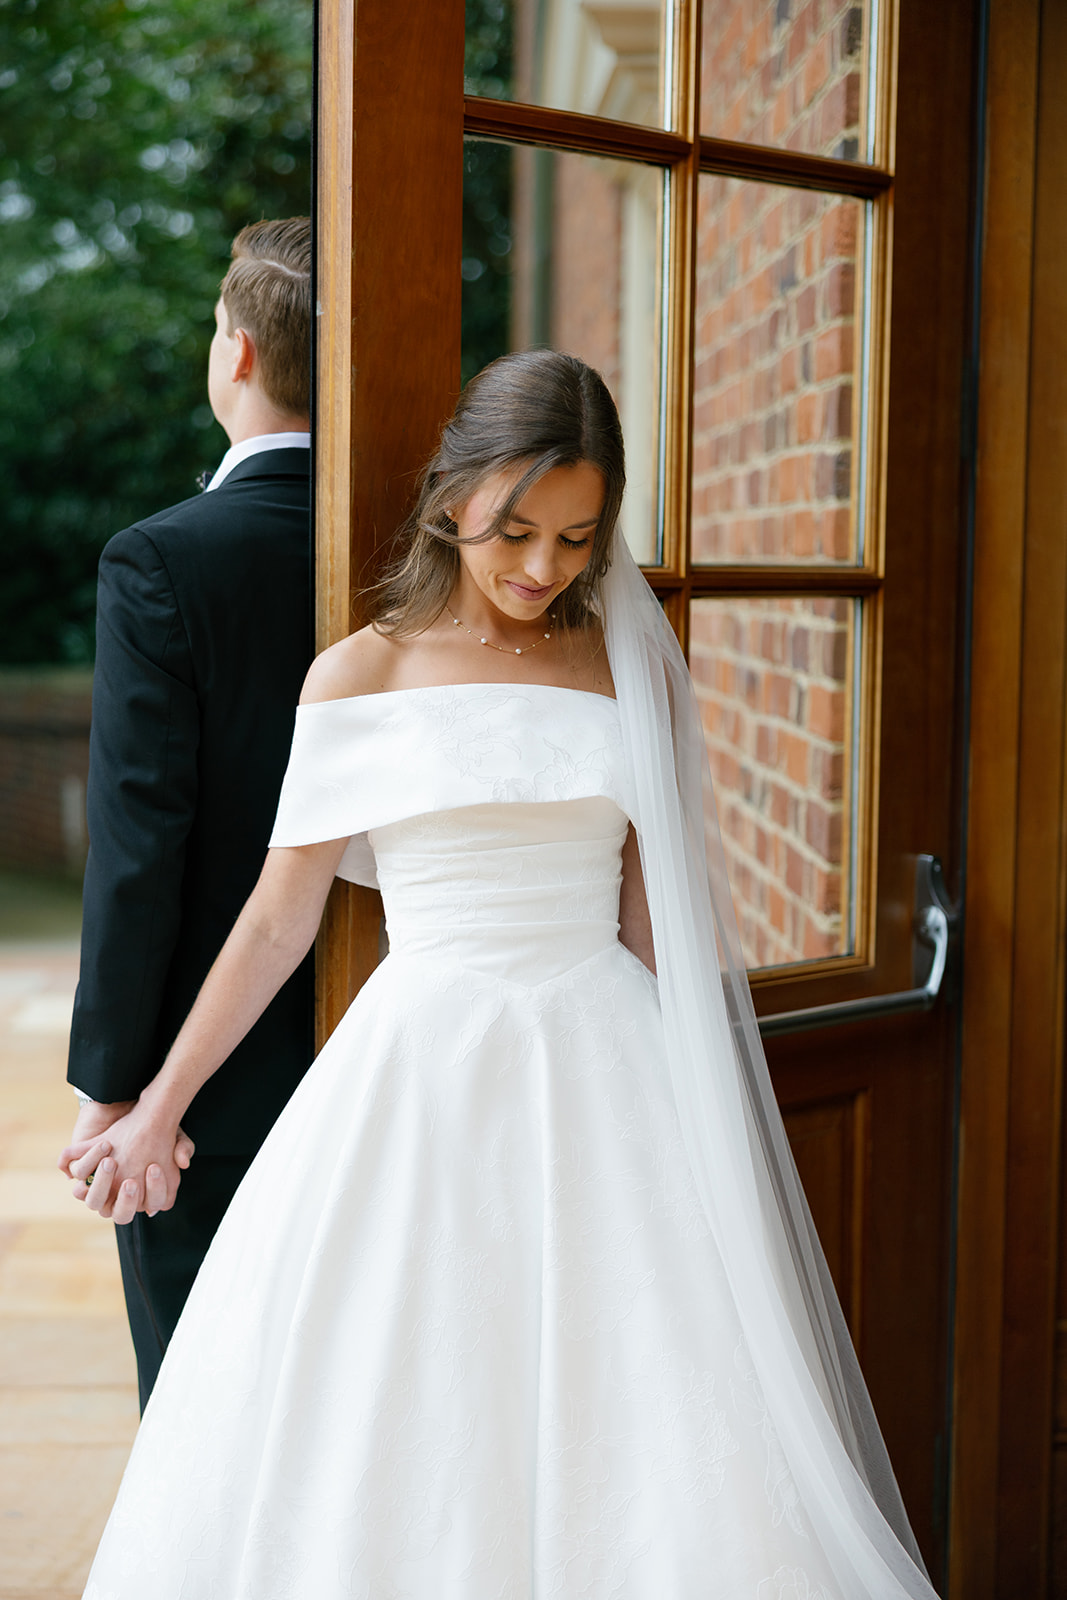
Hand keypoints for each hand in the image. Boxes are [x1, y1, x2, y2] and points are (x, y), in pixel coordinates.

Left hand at [62, 1102, 193, 1222]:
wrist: (127, 1107)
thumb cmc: (150, 1130)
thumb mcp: (174, 1136)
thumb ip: (183, 1147)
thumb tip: (184, 1163)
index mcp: (137, 1194)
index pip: (141, 1208)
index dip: (149, 1198)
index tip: (154, 1172)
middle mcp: (114, 1194)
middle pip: (117, 1213)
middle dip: (124, 1200)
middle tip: (131, 1182)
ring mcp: (93, 1183)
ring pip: (92, 1199)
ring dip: (100, 1184)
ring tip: (110, 1161)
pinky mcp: (77, 1166)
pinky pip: (78, 1172)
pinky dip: (87, 1161)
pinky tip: (104, 1145)